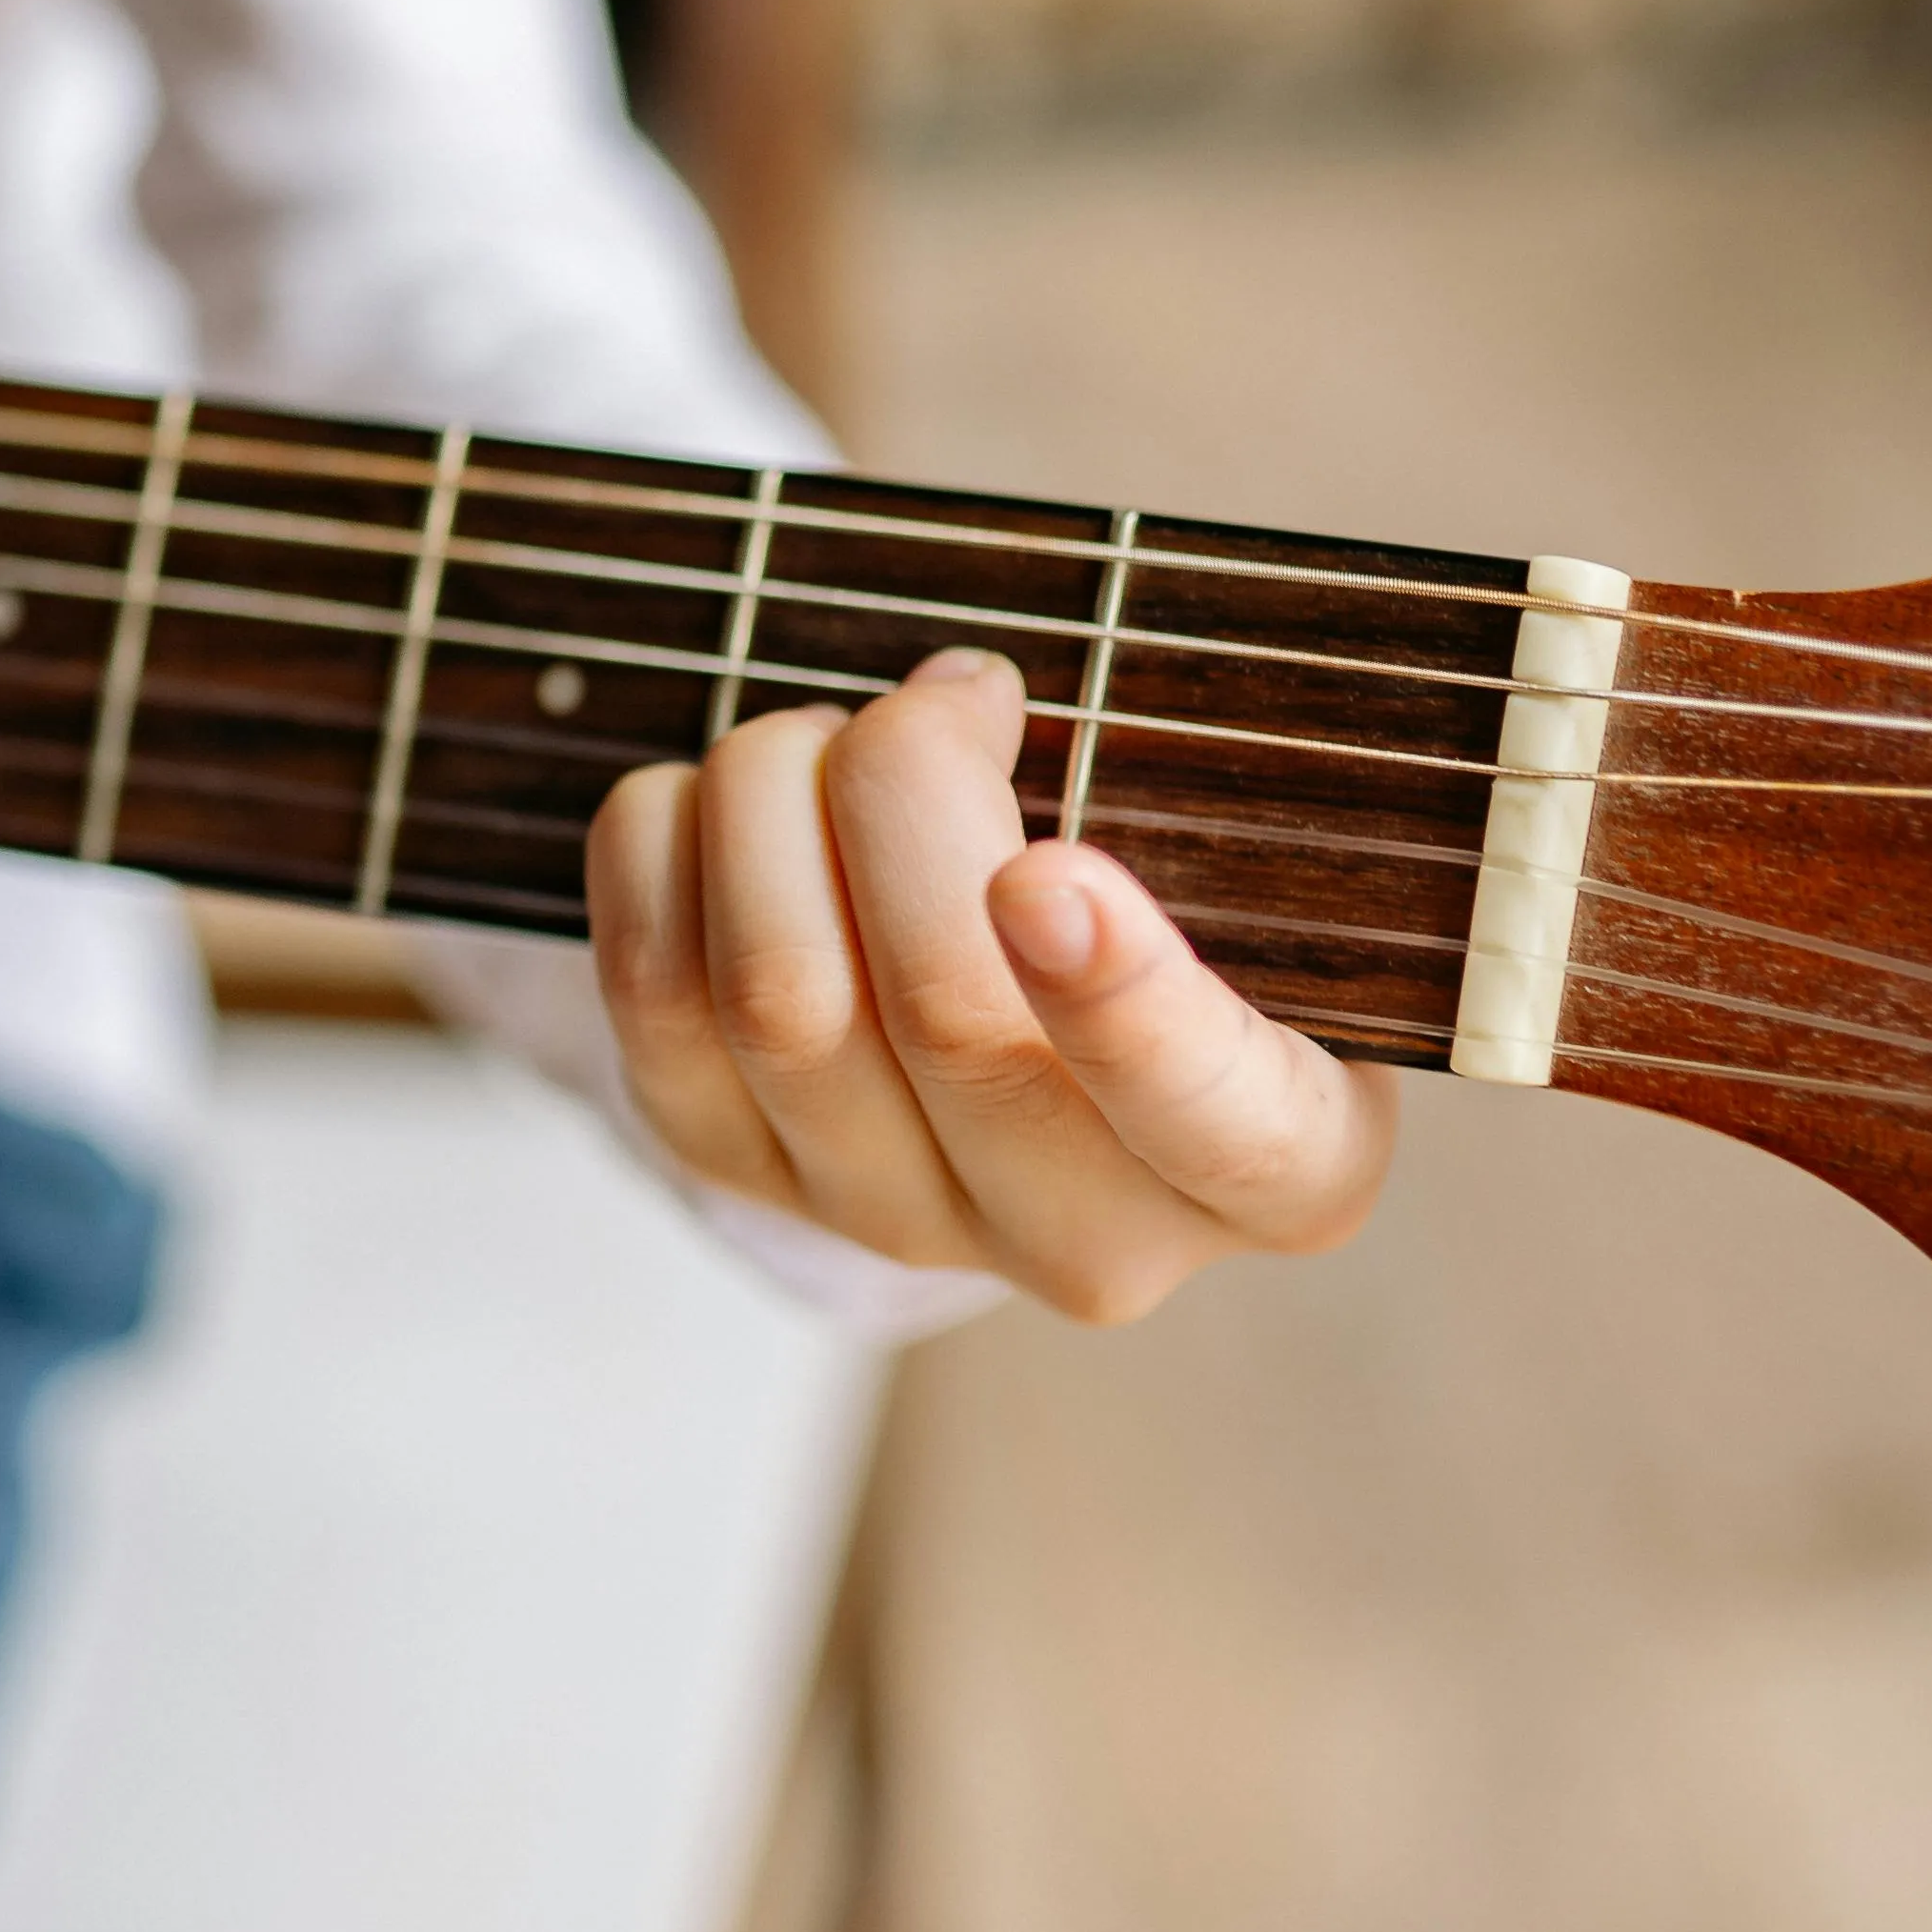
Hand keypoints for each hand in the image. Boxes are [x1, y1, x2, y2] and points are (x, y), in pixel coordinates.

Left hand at [588, 648, 1397, 1322]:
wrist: (1031, 1033)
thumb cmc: (1181, 909)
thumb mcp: (1255, 879)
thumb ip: (1184, 813)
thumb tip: (962, 698)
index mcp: (1278, 1170)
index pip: (1213, 1119)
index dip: (1122, 1004)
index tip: (1045, 874)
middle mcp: (1084, 1236)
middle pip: (951, 1019)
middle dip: (911, 789)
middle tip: (948, 696)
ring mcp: (895, 1221)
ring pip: (778, 999)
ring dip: (781, 798)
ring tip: (833, 740)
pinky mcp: (738, 1169)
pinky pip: (652, 993)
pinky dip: (669, 842)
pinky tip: (727, 796)